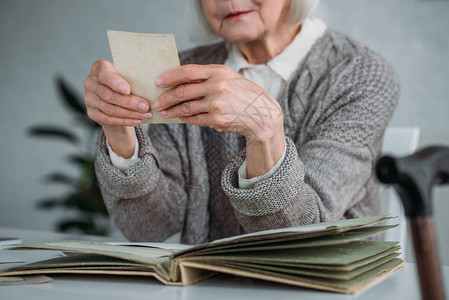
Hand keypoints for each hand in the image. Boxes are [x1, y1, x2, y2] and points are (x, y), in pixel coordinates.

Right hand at [83, 60, 151, 157]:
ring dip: (130, 114)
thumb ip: (134, 77)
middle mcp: (90, 83)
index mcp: (99, 69)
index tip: (128, 90)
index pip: (104, 74)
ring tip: (146, 114)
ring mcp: (89, 99)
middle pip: (109, 95)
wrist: (115, 96)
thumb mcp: (128, 75)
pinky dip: (125, 121)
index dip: (115, 83)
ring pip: (110, 109)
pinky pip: (109, 119)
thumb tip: (154, 83)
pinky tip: (137, 121)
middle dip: (129, 102)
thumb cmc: (125, 81)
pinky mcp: (92, 113)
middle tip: (146, 106)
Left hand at [154, 64, 283, 142]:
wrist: (262, 115)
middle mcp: (217, 86)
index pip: (187, 71)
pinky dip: (184, 119)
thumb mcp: (229, 78)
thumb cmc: (243, 94)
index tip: (158, 82)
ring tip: (163, 112)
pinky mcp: (217, 120)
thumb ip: (208, 77)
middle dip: (166, 97)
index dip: (169, 76)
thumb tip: (180, 80)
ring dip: (171, 111)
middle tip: (156, 102)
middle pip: (182, 91)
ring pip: (185, 107)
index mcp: (219, 72)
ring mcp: (217, 104)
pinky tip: (179, 118)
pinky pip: (194, 119)